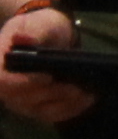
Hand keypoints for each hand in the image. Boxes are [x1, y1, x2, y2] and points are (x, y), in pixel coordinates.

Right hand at [0, 1, 89, 125]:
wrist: (47, 36)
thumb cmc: (39, 27)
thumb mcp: (37, 24)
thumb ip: (32, 33)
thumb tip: (21, 39)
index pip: (3, 82)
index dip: (23, 83)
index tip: (47, 78)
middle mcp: (6, 87)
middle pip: (25, 99)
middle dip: (53, 94)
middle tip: (77, 88)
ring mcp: (20, 99)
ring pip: (40, 110)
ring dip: (66, 104)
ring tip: (88, 95)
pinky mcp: (35, 106)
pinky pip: (51, 114)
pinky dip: (70, 109)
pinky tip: (88, 100)